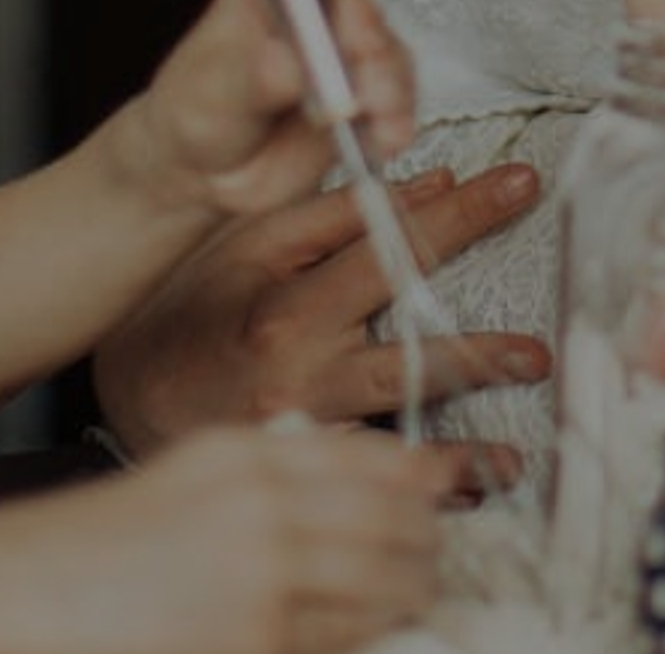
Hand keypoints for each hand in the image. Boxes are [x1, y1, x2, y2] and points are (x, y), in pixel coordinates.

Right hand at [22, 421, 456, 653]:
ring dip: (412, 596)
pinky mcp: (258, 638)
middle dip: (428, 545)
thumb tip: (357, 469)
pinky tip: (374, 634)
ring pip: (383, 585)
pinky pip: (343, 638)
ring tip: (420, 601)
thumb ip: (270, 467)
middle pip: (393, 523)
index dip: (420, 481)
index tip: (443, 492)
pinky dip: (368, 636)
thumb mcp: (188, 478)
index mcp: (246, 455)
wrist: (24, 594)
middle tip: (439, 560)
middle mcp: (264, 505)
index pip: (369, 459)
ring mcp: (264, 575)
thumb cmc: (97, 546)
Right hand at [95, 162, 550, 483]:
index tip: (516, 185)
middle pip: (399, 327)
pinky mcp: (299, 464)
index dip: (456, 209)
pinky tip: (480, 484)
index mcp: (282, 290)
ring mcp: (297, 416)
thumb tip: (431, 181)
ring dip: (466, 417)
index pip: (382, 238)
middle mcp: (293, 355)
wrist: (126, 396)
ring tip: (525, 409)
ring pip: (395, 410)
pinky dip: (429, 482)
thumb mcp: (249, 244)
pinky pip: (374, 476)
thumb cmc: (192, 309)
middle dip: (479, 333)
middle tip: (538, 341)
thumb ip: (336, 213)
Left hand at [136, 0, 418, 217]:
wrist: (206, 169)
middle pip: (366, 17)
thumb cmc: (197, 115)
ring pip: (390, 59)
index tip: (351, 45)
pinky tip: (384, 141)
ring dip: (393, 96)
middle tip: (367, 99)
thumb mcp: (209, 93)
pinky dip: (396, 121)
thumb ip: (250, 76)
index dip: (341, 8)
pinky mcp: (366, 93)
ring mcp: (345, 53)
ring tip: (380, 131)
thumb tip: (288, 61)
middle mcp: (315, 11)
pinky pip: (397, 100)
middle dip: (376, 59)